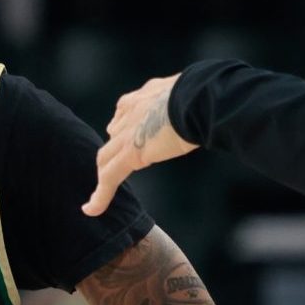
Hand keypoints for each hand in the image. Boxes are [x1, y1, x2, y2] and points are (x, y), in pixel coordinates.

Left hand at [83, 74, 196, 216]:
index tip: (132, 136)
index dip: (126, 126)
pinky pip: (109, 178)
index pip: (126, 111)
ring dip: (104, 174)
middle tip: (118, 166)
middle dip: (114, 151)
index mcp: (145, 96)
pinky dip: (100, 196)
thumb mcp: (194, 94)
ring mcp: (128, 133)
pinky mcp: (131, 154)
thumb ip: (193, 101)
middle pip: (114, 135)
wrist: (199, 97)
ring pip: (106, 157)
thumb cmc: (206, 94)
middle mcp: (130, 112)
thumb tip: (213, 105)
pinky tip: (91, 210)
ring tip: (101, 193)